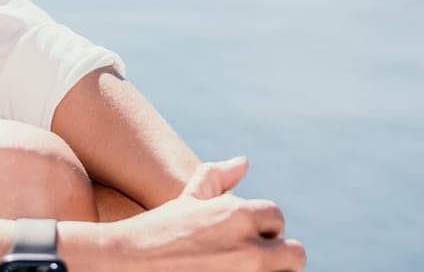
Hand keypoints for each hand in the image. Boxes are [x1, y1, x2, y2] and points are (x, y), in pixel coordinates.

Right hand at [101, 155, 306, 269]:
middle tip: (247, 261)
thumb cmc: (157, 233)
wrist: (129, 266)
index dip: (261, 229)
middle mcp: (249, 248)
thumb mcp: (187, 201)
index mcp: (240, 215)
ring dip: (267, 271)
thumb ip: (216, 177)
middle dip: (276, 257)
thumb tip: (243, 162)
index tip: (240, 239)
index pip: (277, 219)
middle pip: (294, 255)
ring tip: (235, 267)